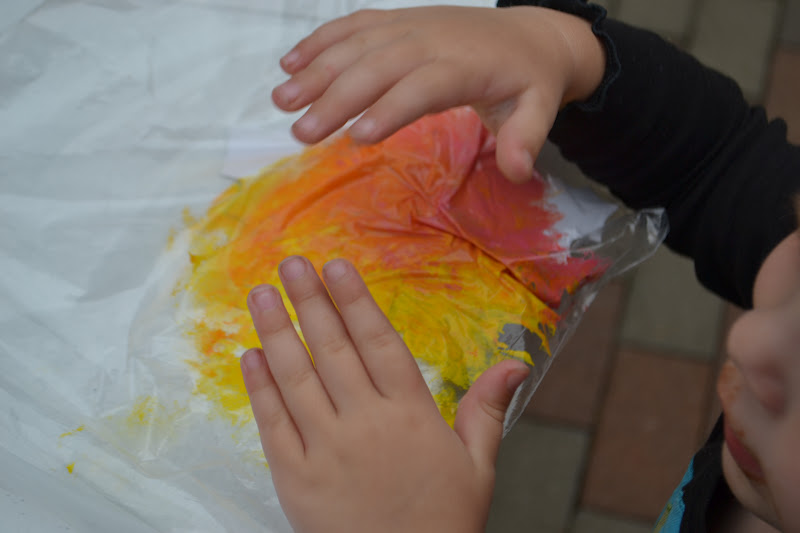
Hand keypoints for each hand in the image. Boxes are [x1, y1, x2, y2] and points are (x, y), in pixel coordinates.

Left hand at [240, 256, 529, 532]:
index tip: (335, 266)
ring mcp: (327, 449)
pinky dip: (259, 388)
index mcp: (411, 414)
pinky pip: (273, 424)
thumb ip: (488, 408)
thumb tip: (518, 363)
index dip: (355, 300)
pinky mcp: (295, 478)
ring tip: (259, 294)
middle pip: (333, 349)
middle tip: (290, 263)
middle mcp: (366, 423)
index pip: (378, 342)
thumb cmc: (443, 521)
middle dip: (309, 301)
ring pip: (297, 378)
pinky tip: (250, 355)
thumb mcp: (478, 465)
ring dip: (276, 331)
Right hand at [273, 6, 604, 182]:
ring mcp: (410, 25)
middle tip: (300, 133)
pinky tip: (290, 64)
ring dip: (316, 71)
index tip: (356, 138)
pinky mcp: (397, 20)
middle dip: (336, 98)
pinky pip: (353, 26)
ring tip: (282, 102)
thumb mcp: (540, 108)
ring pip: (356, 45)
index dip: (390, 109)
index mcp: (464, 65)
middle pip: (377, 66)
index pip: (422, 86)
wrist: (530, 35)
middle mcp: (430, 39)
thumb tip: (518, 171)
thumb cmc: (529, 80)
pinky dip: (320, 42)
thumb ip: (527, 137)